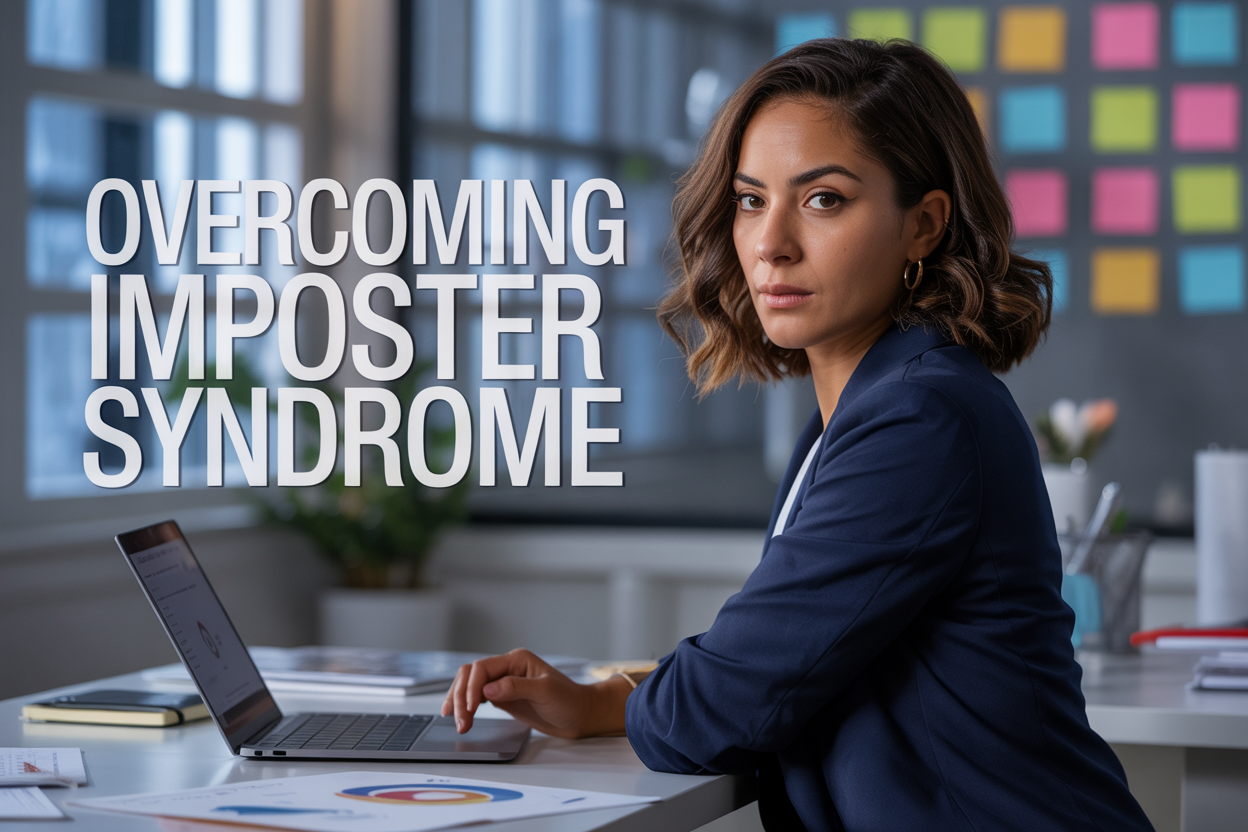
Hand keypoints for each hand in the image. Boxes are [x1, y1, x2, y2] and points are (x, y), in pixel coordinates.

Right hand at [441, 648, 631, 738]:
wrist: (579, 715)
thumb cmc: (568, 701)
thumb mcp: (545, 692)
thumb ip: (516, 688)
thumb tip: (487, 691)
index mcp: (517, 660)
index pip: (483, 668)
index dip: (472, 688)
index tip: (470, 710)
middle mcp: (507, 668)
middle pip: (471, 675)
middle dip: (461, 697)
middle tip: (461, 722)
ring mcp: (503, 682)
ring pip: (470, 686)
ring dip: (460, 702)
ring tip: (458, 724)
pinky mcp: (502, 697)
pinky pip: (476, 697)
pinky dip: (465, 706)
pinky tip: (460, 716)